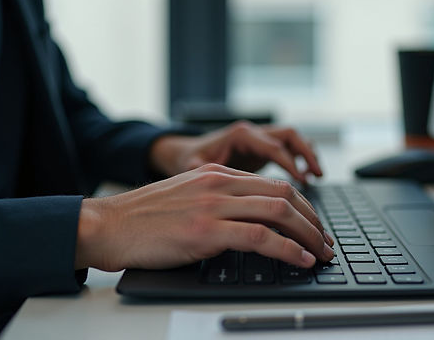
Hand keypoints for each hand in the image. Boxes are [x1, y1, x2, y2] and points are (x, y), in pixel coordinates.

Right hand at [74, 163, 334, 270]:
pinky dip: (288, 249)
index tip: (314, 226)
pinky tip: (300, 259)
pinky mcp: (207, 230)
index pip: (273, 184)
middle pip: (284, 194)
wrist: (108, 225)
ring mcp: (214, 205)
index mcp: (216, 174)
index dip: (302, 206)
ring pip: (279, 211)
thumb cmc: (142, 219)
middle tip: (326, 242)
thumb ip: (218, 201)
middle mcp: (220, 183)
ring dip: (308, 235)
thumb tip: (251, 223)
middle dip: (313, 220)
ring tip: (321, 253)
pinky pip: (261, 236)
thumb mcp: (186, 198)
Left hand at [149, 121, 322, 183]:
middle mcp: (253, 133)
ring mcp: (260, 139)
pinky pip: (290, 149)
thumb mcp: (191, 167)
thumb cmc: (187, 160)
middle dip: (307, 154)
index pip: (273, 146)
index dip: (290, 164)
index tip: (302, 182)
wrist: (184, 153)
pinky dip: (300, 160)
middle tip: (318, 176)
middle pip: (290, 135)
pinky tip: (304, 180)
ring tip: (316, 177)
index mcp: (240, 135)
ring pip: (294, 139)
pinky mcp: (263, 149)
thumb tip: (208, 180)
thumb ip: (201, 173)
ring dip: (307, 155)